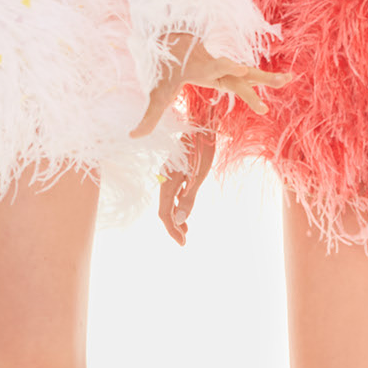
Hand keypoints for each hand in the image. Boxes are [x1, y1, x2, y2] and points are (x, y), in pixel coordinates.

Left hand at [130, 33, 288, 137]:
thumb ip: (149, 117)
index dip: (226, 67)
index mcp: (200, 68)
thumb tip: (133, 136)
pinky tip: (283, 80)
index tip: (238, 66)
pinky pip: (250, 75)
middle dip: (255, 79)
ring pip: (249, 73)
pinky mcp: (230, 70)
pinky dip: (267, 78)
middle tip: (274, 87)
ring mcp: (225, 68)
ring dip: (269, 77)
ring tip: (289, 79)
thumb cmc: (166, 68)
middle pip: (238, 74)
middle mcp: (216, 67)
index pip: (215, 66)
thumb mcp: (157, 93)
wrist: (173, 41)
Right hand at [158, 128, 216, 246]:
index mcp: (169, 182)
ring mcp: (169, 175)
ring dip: (175, 217)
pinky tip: (184, 210)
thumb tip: (179, 220)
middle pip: (164, 209)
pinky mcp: (176, 171)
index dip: (172, 230)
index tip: (182, 243)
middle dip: (173, 226)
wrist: (202, 124)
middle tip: (184, 240)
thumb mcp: (199, 175)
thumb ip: (188, 198)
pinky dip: (178, 204)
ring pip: (168, 202)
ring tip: (185, 229)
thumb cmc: (202, 148)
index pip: (165, 213)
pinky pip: (173, 193)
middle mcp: (165, 180)